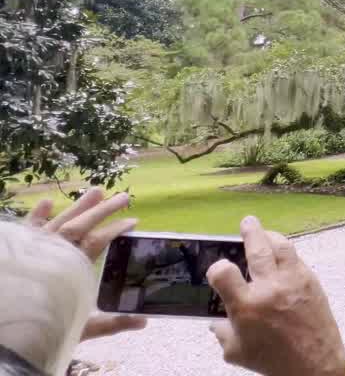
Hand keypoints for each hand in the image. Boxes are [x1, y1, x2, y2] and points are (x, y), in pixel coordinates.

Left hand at [27, 188, 148, 340]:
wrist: (8, 339)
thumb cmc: (44, 332)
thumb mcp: (81, 329)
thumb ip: (112, 323)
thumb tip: (145, 322)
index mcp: (70, 269)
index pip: (97, 242)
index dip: (115, 230)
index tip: (134, 221)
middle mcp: (51, 254)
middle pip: (79, 226)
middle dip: (102, 210)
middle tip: (124, 197)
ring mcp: (33, 251)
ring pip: (57, 223)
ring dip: (77, 207)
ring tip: (97, 190)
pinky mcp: (18, 252)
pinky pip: (28, 231)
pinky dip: (36, 216)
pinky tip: (47, 202)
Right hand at [207, 216, 344, 375]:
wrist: (314, 364)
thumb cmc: (275, 361)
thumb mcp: (237, 352)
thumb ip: (222, 332)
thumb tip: (216, 320)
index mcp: (246, 306)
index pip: (223, 272)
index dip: (216, 268)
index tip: (218, 270)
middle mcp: (269, 288)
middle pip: (257, 247)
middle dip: (250, 231)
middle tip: (247, 223)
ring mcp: (293, 282)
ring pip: (281, 246)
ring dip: (271, 236)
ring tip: (265, 233)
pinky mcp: (311, 281)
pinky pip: (296, 258)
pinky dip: (286, 253)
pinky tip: (282, 256)